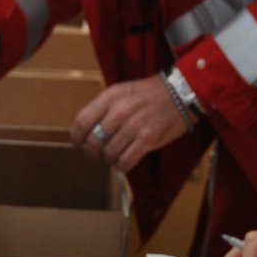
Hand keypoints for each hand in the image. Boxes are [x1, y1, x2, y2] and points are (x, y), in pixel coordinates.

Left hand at [69, 74, 188, 173]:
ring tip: (114, 155)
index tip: (78, 143)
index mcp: (110, 97)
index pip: (82, 121)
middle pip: (93, 141)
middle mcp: (120, 111)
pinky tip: (124, 160)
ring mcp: (134, 126)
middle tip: (97, 154)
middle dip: (92, 152)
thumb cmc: (148, 94)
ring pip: (108, 154)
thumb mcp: (121, 91)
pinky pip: (125, 162)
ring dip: (109, 159)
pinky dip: (121, 165)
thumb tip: (86, 131)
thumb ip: (103, 108)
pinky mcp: (148, 140)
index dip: (77, 137)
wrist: (179, 93)